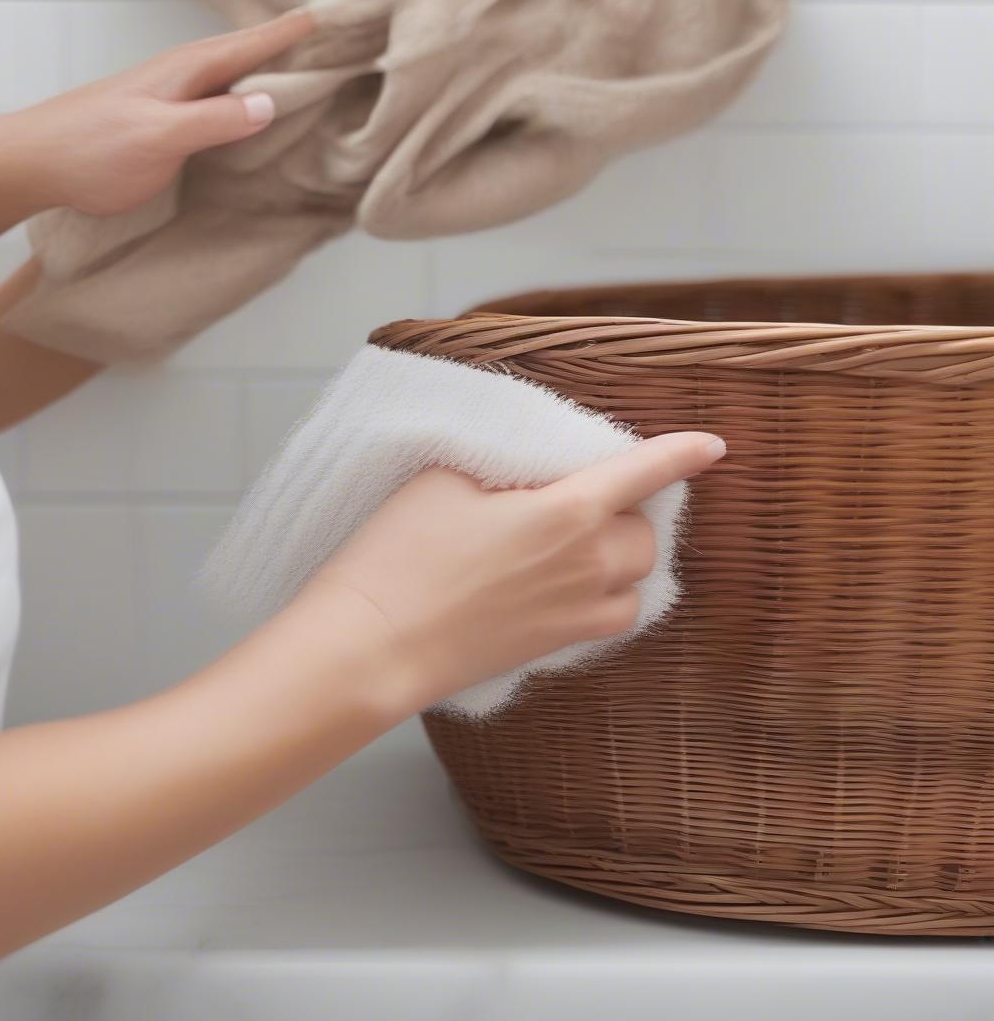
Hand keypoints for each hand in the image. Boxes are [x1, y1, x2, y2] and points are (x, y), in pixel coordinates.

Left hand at [4, 10, 314, 216]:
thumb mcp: (160, 135)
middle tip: (316, 37)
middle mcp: (182, 79)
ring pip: (231, 76)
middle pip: (242, 54)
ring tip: (295, 68)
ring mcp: (173, 99)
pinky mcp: (167, 122)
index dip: (283, 36)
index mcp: (185, 73)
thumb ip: (213, 119)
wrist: (43, 162)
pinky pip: (218, 102)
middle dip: (280, 45)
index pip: (246, 47)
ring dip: (263, 70)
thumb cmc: (94, 148)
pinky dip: (242, 99)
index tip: (319, 20)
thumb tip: (268, 104)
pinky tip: (250, 111)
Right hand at [310, 431, 726, 708]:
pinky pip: (619, 615)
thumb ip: (508, 464)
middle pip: (646, 528)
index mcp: (568, 509)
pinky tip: (582, 584)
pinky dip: (616, 594)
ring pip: (639, 574)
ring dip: (625, 551)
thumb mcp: (447, 477)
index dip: (682, 453)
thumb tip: (537, 468)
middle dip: (629, 507)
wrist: (378, 642)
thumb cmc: (404, 552)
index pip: (645, 471)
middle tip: (587, 495)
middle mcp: (590, 562)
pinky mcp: (561, 645)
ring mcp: (580, 610)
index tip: (713, 446)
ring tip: (587, 540)